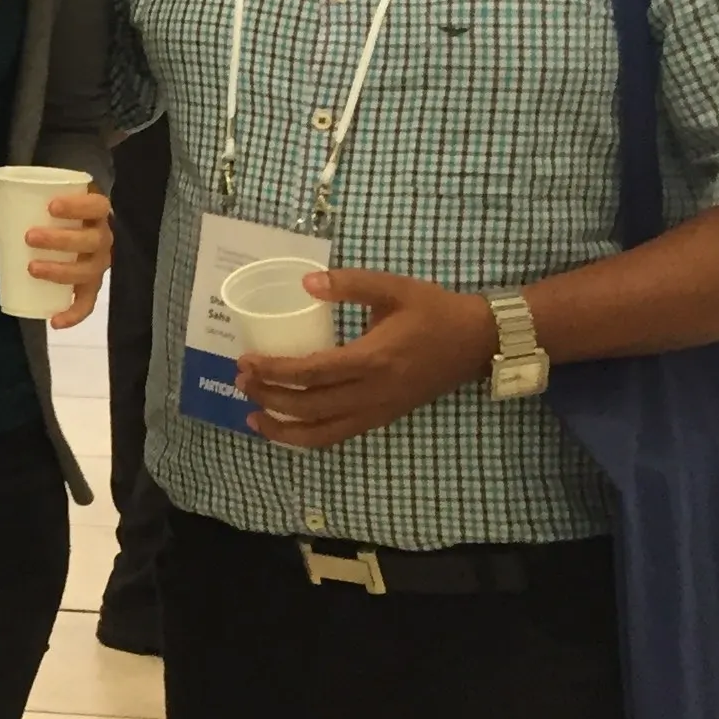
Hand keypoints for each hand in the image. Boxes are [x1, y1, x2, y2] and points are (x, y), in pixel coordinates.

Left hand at [0, 187, 112, 328]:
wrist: (79, 228)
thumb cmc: (61, 213)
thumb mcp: (42, 203)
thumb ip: (13, 203)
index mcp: (95, 211)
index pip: (96, 206)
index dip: (78, 206)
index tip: (51, 206)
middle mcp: (103, 238)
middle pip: (92, 240)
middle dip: (61, 240)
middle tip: (30, 237)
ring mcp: (99, 263)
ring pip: (89, 271)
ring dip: (61, 272)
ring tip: (32, 268)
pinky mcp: (92, 285)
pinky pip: (88, 303)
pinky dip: (74, 314)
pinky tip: (55, 320)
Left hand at [234, 269, 495, 447]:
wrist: (478, 341)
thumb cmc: (434, 310)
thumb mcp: (393, 287)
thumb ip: (349, 283)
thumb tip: (305, 282)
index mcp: (373, 359)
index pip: (312, 373)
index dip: (275, 371)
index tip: (246, 361)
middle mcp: (374, 392)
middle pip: (310, 407)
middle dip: (270, 398)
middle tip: (241, 382)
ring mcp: (380, 410)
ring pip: (324, 433)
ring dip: (284, 429)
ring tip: (253, 417)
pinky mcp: (384, 417)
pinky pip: (340, 435)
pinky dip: (310, 437)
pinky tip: (288, 427)